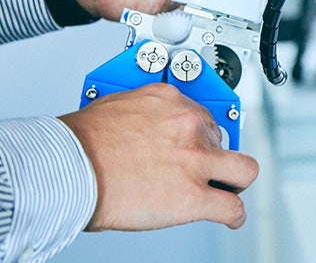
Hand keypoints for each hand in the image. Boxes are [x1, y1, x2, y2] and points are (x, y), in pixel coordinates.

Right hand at [58, 83, 258, 231]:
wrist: (69, 170)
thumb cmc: (79, 144)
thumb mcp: (115, 107)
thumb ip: (141, 115)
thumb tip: (146, 126)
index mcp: (169, 100)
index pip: (200, 114)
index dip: (198, 134)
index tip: (196, 142)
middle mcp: (188, 124)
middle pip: (223, 139)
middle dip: (216, 154)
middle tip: (209, 167)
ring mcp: (195, 160)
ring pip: (242, 170)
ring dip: (236, 181)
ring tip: (228, 191)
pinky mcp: (193, 196)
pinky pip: (230, 208)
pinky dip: (234, 216)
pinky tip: (230, 219)